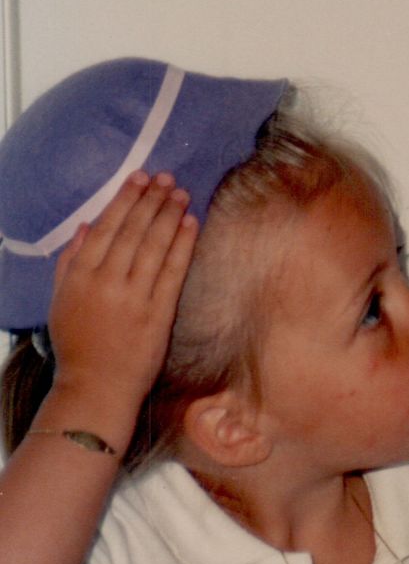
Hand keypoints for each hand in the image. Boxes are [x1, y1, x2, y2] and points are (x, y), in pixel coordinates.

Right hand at [46, 171, 198, 418]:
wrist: (96, 386)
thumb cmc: (78, 343)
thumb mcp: (61, 300)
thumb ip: (69, 262)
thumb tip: (85, 226)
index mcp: (79, 275)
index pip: (106, 227)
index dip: (125, 200)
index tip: (139, 178)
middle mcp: (106, 281)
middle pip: (133, 231)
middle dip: (151, 200)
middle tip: (166, 177)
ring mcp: (134, 296)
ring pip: (154, 246)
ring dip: (169, 215)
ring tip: (180, 193)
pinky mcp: (158, 312)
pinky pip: (173, 270)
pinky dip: (183, 244)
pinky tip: (191, 223)